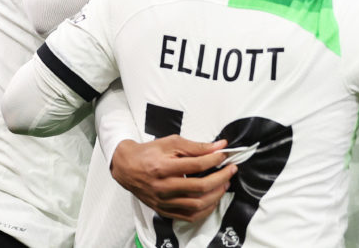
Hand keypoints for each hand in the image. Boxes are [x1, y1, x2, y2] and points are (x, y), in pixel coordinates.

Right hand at [110, 136, 237, 221]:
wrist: (127, 167)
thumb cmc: (150, 153)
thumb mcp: (171, 142)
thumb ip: (196, 146)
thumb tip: (219, 146)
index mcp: (163, 168)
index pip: (196, 165)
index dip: (214, 160)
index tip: (225, 154)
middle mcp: (163, 187)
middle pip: (199, 187)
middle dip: (221, 178)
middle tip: (231, 170)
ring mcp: (163, 201)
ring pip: (196, 205)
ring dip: (216, 195)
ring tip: (225, 184)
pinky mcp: (163, 210)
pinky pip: (188, 216)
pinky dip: (204, 210)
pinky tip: (213, 200)